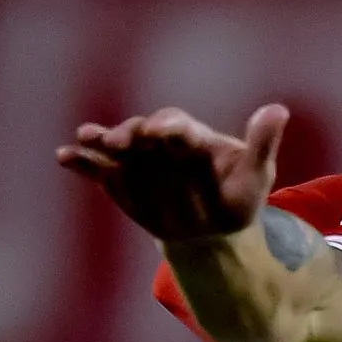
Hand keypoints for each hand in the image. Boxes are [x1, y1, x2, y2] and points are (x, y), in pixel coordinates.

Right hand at [57, 104, 289, 241]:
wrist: (210, 231)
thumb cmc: (235, 198)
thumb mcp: (254, 176)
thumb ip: (261, 144)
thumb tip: (278, 110)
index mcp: (190, 136)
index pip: (176, 125)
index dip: (168, 127)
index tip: (162, 132)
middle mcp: (158, 142)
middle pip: (139, 131)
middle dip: (130, 133)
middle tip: (120, 140)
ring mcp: (135, 159)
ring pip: (114, 145)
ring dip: (99, 140)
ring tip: (86, 138)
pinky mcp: (117, 179)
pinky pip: (95, 169)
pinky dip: (79, 162)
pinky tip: (62, 156)